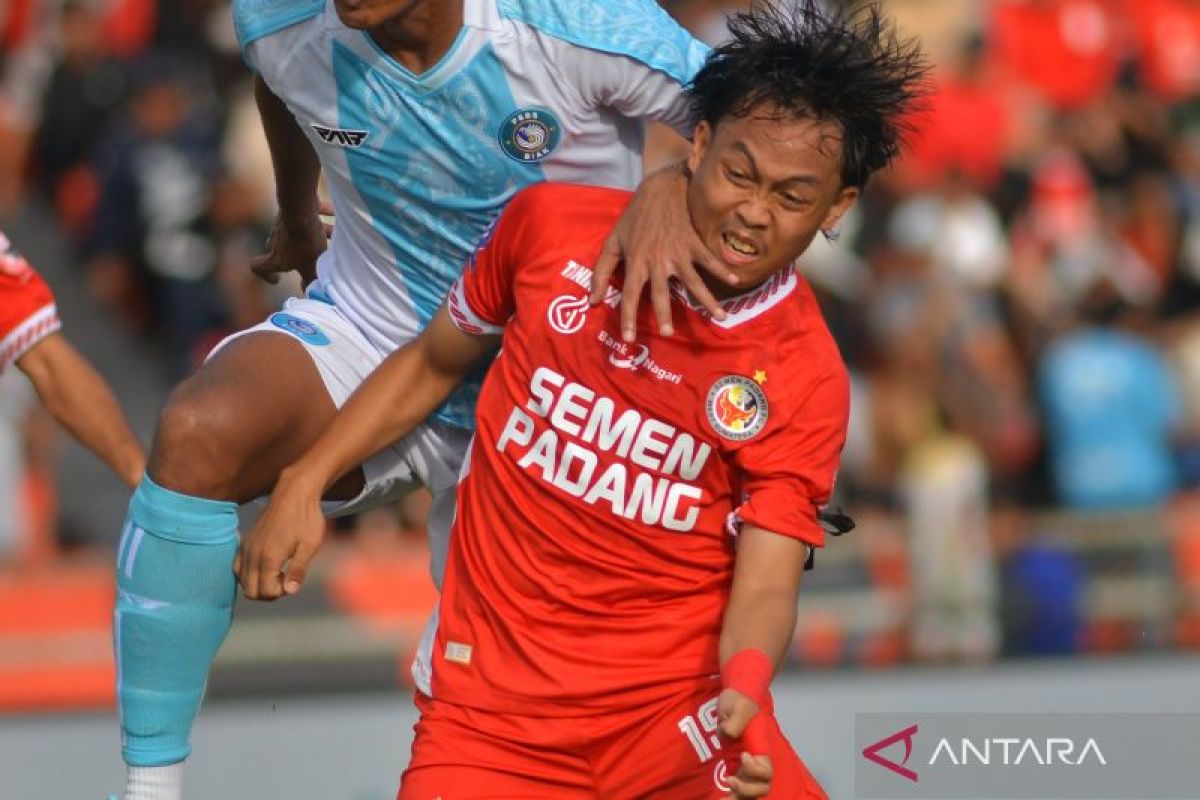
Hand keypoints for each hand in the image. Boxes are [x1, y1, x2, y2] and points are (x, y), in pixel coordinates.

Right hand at [234, 474, 325, 599]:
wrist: (294, 494)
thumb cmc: (306, 519)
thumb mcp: (310, 545)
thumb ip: (298, 570)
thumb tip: (290, 591)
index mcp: (269, 557)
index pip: (266, 592)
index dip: (281, 592)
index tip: (292, 579)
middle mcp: (253, 554)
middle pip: (250, 591)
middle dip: (268, 592)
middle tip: (285, 578)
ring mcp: (246, 547)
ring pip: (242, 581)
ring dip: (258, 584)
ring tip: (277, 572)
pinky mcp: (244, 541)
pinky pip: (237, 567)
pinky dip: (248, 574)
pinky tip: (264, 566)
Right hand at [250, 200, 332, 286]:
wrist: (300, 208)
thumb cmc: (305, 242)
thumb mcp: (311, 267)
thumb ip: (310, 281)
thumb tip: (308, 291)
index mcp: (275, 257)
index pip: (258, 267)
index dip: (266, 275)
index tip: (277, 279)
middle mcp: (275, 239)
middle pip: (279, 248)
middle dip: (296, 253)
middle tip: (313, 257)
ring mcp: (283, 222)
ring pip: (298, 230)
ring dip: (315, 233)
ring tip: (335, 233)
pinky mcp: (293, 207)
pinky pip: (307, 213)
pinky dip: (319, 214)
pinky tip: (336, 213)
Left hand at [589, 163, 736, 341]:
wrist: (660, 187)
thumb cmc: (634, 217)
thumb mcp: (613, 241)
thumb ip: (601, 271)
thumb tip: (592, 300)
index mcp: (635, 261)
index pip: (629, 294)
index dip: (628, 317)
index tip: (629, 339)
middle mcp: (656, 260)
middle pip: (660, 293)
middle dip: (664, 314)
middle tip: (668, 334)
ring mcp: (678, 252)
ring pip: (693, 281)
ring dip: (706, 300)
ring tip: (720, 317)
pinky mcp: (694, 241)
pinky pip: (709, 259)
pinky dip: (722, 269)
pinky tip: (734, 281)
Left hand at [719, 687, 773, 798]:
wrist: (733, 698)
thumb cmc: (739, 701)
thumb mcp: (738, 706)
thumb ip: (735, 722)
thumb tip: (728, 735)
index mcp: (761, 749)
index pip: (766, 771)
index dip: (756, 770)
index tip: (743, 755)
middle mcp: (756, 762)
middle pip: (762, 788)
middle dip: (747, 790)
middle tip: (729, 780)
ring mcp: (745, 767)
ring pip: (751, 793)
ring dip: (740, 798)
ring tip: (722, 799)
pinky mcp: (734, 768)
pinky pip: (738, 790)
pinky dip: (731, 798)